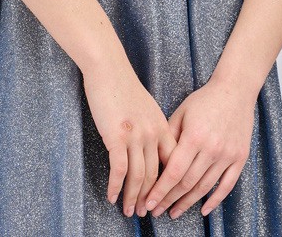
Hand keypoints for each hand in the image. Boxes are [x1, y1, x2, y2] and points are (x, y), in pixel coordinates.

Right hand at [81, 58, 177, 217]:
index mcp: (162, 126)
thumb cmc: (124, 86)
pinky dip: (116, 187)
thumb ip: (152, 127)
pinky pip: (119, 170)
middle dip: (152, 198)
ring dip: (134, 198)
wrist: (108, 68)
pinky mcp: (117, 136)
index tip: (165, 199)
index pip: (172, 163)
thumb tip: (153, 148)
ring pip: (138, 176)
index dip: (169, 185)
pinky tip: (112, 197)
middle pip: (156, 175)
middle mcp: (152, 134)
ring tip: (130, 211)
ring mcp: (135, 136)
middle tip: (146, 213)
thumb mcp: (146, 107)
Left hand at [142, 76, 255, 219]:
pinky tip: (204, 210)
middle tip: (156, 211)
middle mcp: (211, 148)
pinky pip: (227, 186)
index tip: (150, 202)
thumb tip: (156, 160)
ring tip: (174, 212)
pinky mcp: (240, 158)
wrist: (235, 90)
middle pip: (187, 183)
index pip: (174, 172)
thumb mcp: (182, 112)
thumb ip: (169, 136)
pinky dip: (215, 201)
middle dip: (169, 200)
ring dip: (188, 203)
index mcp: (194, 136)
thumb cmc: (205, 100)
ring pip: (205, 187)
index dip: (161, 190)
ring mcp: (227, 155)